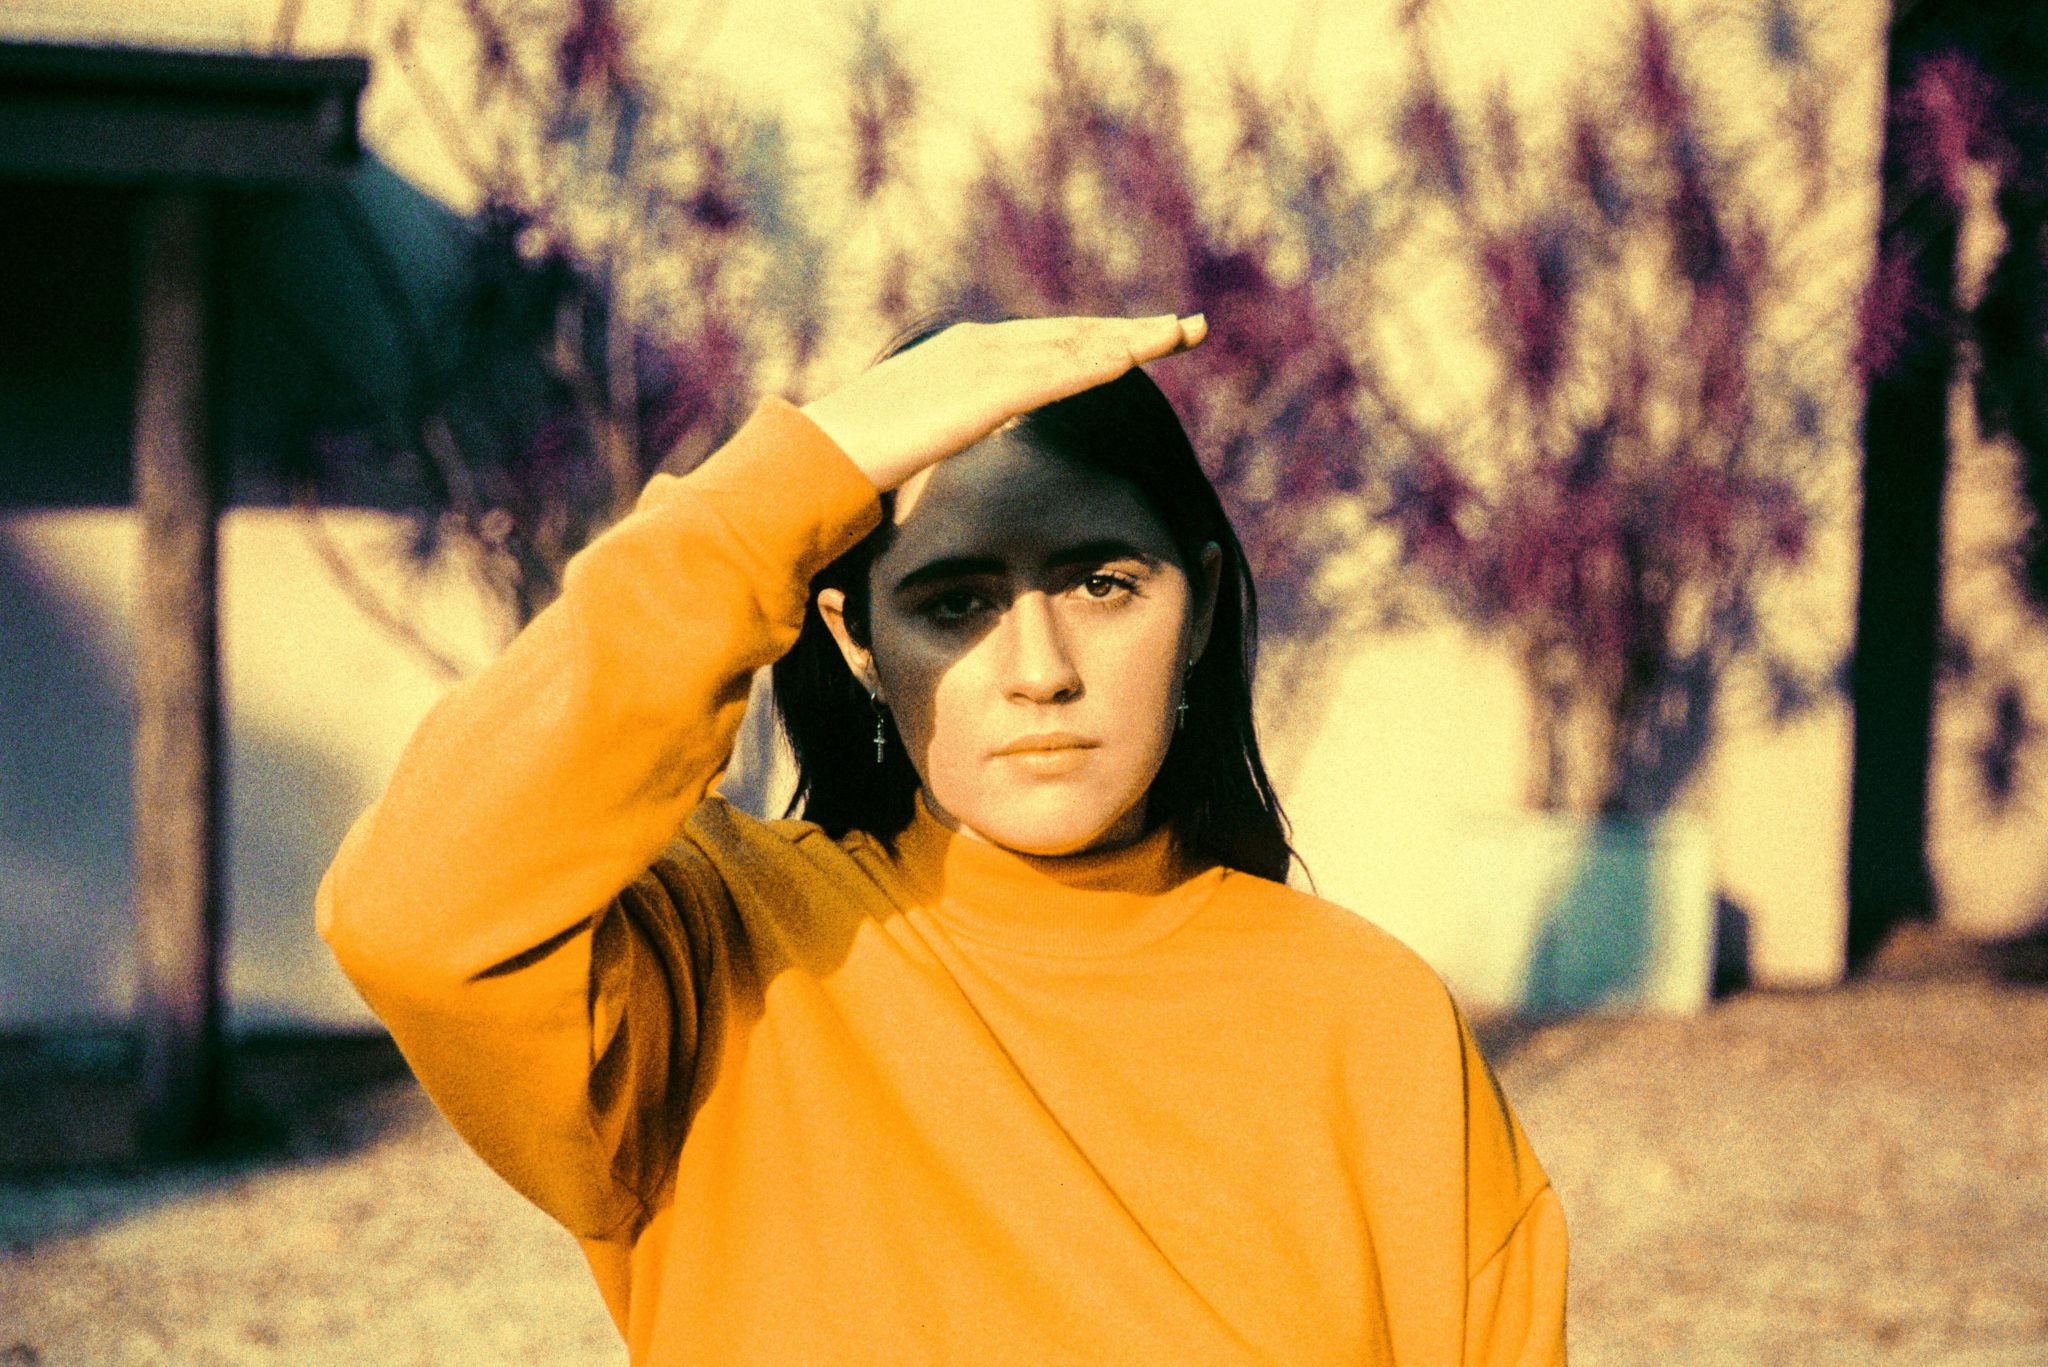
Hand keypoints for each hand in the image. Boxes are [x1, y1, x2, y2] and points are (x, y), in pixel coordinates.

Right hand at [799, 313, 1206, 493]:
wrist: (818, 459)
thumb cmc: (856, 458)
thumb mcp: (916, 435)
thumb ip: (947, 426)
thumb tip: (957, 440)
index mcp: (966, 354)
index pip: (1050, 342)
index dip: (1101, 339)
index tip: (1146, 340)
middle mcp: (979, 346)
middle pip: (1074, 333)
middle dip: (1134, 330)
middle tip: (1189, 327)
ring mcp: (982, 365)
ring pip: (1075, 346)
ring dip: (1134, 338)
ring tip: (1183, 333)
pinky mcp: (984, 393)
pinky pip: (1057, 374)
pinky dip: (1101, 361)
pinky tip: (1139, 356)